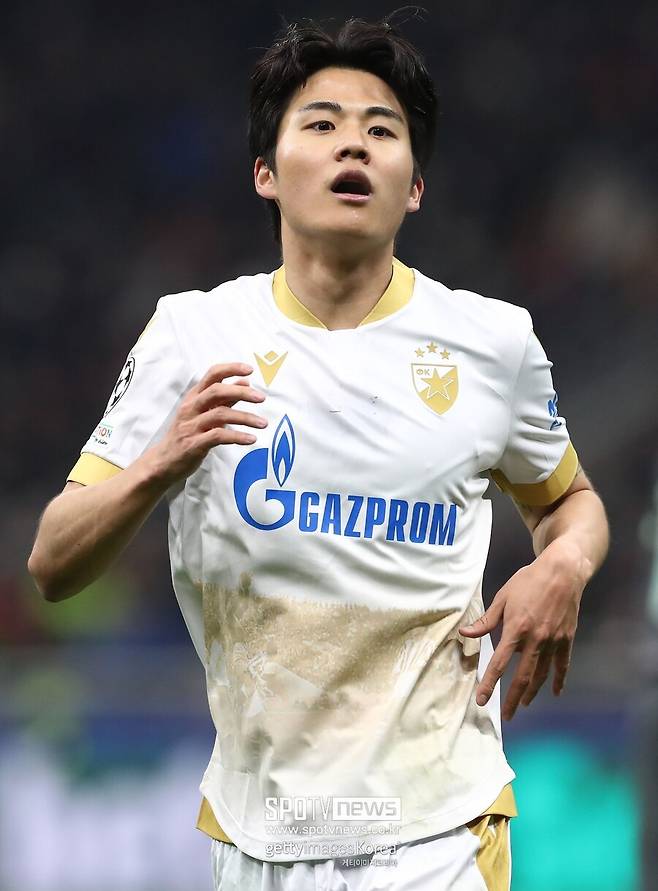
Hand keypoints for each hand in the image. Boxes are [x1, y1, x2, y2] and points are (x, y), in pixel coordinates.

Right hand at [149, 362, 266, 485]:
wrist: (164, 461)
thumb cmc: (187, 434)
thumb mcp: (204, 412)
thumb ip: (225, 398)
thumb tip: (245, 381)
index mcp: (194, 397)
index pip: (212, 374)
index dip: (231, 369)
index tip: (250, 370)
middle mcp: (191, 408)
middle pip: (216, 391)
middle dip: (241, 392)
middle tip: (261, 397)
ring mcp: (191, 426)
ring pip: (220, 414)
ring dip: (245, 417)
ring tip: (262, 423)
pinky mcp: (193, 444)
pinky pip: (218, 436)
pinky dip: (237, 437)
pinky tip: (250, 439)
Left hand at [458, 540, 585, 719]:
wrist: (563, 572)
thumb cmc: (529, 581)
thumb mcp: (503, 597)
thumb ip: (486, 620)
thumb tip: (465, 633)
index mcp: (516, 630)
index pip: (499, 663)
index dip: (490, 684)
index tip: (482, 700)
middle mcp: (535, 640)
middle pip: (523, 677)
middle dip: (513, 698)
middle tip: (506, 715)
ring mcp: (553, 642)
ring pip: (542, 674)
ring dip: (532, 692)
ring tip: (523, 704)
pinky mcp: (567, 640)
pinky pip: (562, 665)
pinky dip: (558, 680)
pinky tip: (554, 692)